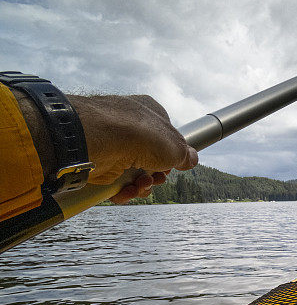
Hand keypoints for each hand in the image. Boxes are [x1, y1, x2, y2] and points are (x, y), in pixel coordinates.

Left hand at [67, 95, 197, 203]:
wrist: (97, 140)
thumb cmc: (139, 135)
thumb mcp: (175, 146)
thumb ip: (185, 155)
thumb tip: (191, 159)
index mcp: (149, 113)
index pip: (166, 136)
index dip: (173, 154)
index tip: (175, 165)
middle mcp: (131, 127)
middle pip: (152, 159)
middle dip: (158, 174)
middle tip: (158, 177)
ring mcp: (114, 145)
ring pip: (136, 174)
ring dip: (143, 185)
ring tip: (141, 183)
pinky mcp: (101, 163)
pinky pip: (118, 183)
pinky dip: (125, 191)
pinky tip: (127, 189)